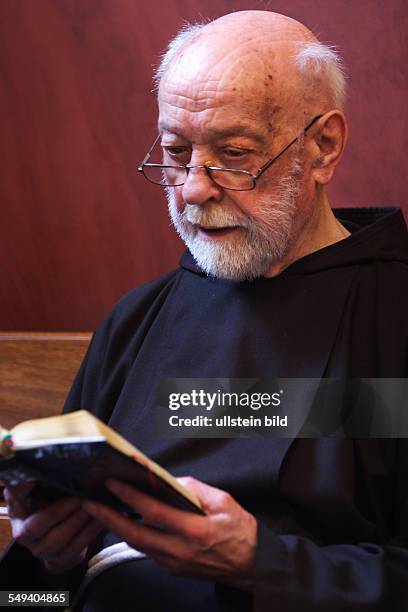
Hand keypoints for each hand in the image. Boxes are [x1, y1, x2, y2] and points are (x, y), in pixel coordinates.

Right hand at [4, 482, 101, 573]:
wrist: (56, 540)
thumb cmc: (51, 504)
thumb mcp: (44, 488)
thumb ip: (46, 475)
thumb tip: (56, 450)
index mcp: (18, 508)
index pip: (15, 495)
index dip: (25, 487)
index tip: (40, 475)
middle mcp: (23, 532)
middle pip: (38, 524)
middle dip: (61, 510)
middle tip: (80, 496)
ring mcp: (40, 548)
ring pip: (59, 537)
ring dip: (79, 520)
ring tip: (94, 505)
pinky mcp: (59, 559)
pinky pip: (76, 546)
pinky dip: (91, 531)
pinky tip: (102, 518)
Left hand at [82, 476, 256, 589]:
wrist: (252, 564)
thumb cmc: (240, 530)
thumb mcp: (223, 501)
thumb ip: (194, 489)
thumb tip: (169, 481)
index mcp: (194, 529)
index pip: (153, 511)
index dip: (130, 497)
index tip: (112, 484)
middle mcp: (180, 550)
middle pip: (135, 534)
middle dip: (108, 518)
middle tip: (89, 503)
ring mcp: (174, 563)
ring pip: (137, 544)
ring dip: (116, 527)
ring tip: (101, 510)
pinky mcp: (172, 568)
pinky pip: (147, 550)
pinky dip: (132, 535)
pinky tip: (125, 522)